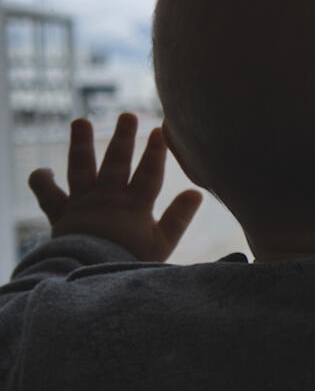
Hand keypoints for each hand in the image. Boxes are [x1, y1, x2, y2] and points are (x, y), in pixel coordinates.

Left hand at [28, 113, 203, 261]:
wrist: (89, 274)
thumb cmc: (130, 262)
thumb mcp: (162, 244)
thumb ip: (179, 217)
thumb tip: (196, 193)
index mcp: (134, 205)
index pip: (149, 173)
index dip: (156, 151)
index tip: (160, 130)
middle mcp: (107, 198)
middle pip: (115, 163)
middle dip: (122, 138)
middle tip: (126, 116)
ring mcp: (82, 203)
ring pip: (80, 167)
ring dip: (80, 144)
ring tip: (80, 121)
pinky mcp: (60, 214)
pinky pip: (47, 194)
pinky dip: (42, 180)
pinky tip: (43, 170)